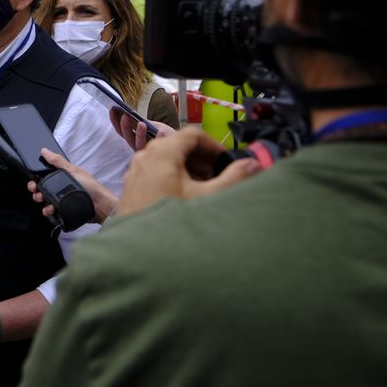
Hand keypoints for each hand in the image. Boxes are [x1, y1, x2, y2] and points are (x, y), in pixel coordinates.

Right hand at [26, 147, 117, 222]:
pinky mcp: (63, 212)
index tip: (33, 181)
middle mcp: (60, 190)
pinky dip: (48, 211)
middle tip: (36, 191)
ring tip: (43, 201)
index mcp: (62, 178)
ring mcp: (61, 201)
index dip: (36, 179)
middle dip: (36, 191)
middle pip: (42, 190)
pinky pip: (51, 212)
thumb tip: (45, 151)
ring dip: (41, 202)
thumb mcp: (73, 171)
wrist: (100, 206)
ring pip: (44, 202)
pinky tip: (50, 210)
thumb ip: (58, 161)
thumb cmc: (90, 187)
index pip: (44, 178)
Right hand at [109, 107, 168, 150]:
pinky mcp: (157, 155)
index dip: (115, 121)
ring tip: (142, 124)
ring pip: (138, 144)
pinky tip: (160, 132)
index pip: (121, 130)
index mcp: (134, 138)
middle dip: (124, 126)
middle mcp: (137, 146)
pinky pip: (156, 148)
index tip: (112, 110)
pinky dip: (158, 139)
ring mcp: (146, 151)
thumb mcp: (155, 126)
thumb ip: (146, 123)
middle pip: (127, 137)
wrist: (181, 146)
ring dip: (139, 134)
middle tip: (125, 116)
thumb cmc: (168, 136)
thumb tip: (135, 116)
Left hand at [115, 127, 260, 217]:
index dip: (215, 146)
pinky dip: (175, 179)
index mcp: (162, 152)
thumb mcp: (207, 199)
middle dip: (204, 160)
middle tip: (220, 177)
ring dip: (191, 171)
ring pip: (169, 161)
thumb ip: (233, 179)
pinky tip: (187, 200)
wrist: (138, 251)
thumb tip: (253, 165)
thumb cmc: (169, 223)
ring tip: (206, 190)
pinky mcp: (133, 187)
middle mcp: (145, 156)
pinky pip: (157, 173)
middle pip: (180, 146)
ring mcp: (136, 171)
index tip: (227, 162)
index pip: (193, 135)